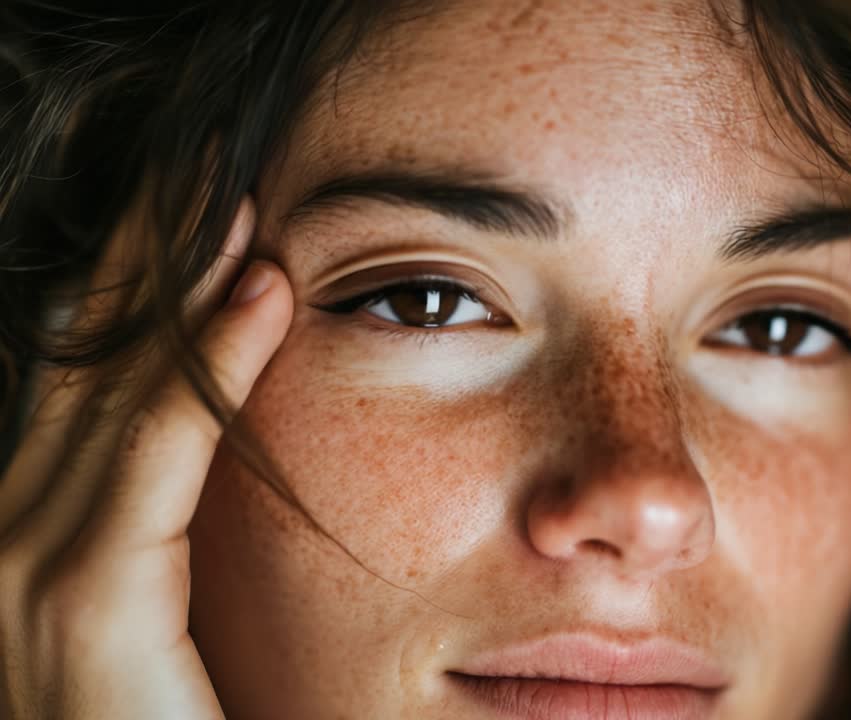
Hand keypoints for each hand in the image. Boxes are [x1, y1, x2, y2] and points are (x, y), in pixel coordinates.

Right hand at [0, 198, 291, 718]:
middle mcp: (12, 546)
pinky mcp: (83, 608)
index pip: (87, 391)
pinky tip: (261, 291)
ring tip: (230, 194)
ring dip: (172, 284)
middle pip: (85, 370)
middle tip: (201, 167)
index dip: (133, 296)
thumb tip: (209, 435)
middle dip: (139, 263)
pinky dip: (208, 369)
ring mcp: (29, 576)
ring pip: (114, 393)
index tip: (196, 213)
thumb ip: (167, 531)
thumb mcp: (169, 614)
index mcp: (39, 544)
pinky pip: (157, 459)